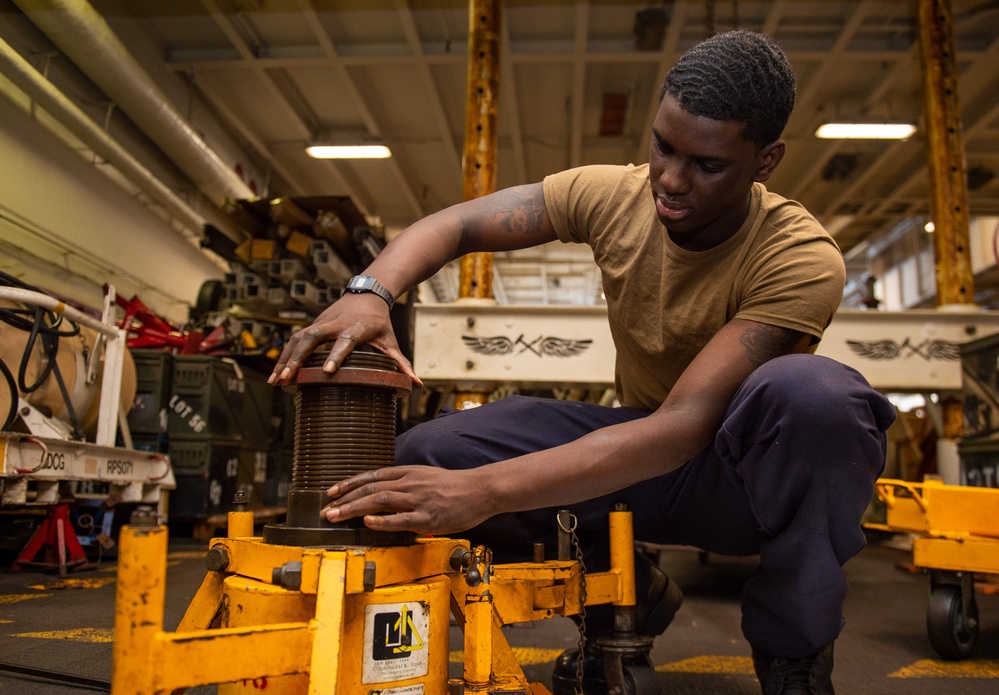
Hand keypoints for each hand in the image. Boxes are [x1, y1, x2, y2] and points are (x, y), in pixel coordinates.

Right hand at [268, 292, 421, 385]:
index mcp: (357, 327)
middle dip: (299, 359)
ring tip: (275, 381)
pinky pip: (294, 340)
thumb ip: (401, 363)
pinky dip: (284, 356)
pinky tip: (277, 373)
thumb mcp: (390, 341)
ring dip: (286, 359)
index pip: (346, 341)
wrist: (368, 293)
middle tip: (288, 379)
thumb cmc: (379, 322)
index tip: (327, 372)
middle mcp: (335, 323)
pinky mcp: (312, 325)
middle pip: (313, 338)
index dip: (336, 355)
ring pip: (298, 338)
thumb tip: (416, 385)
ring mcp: (321, 322)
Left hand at [322, 466, 491, 535]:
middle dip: (345, 499)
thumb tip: (384, 495)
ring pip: (380, 501)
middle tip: (326, 510)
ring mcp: (418, 500)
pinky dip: (383, 521)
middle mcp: (409, 483)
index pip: (372, 476)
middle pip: (371, 488)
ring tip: (337, 516)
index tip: (331, 491)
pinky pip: (401, 519)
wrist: (480, 490)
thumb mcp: (425, 476)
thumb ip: (404, 484)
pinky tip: (368, 523)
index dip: (349, 484)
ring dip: (355, 508)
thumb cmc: (454, 486)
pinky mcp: (428, 517)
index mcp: (408, 473)